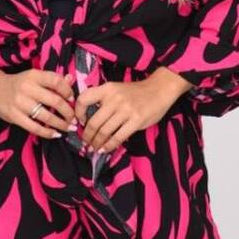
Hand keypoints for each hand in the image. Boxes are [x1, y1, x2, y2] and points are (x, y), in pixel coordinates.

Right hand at [0, 68, 77, 138]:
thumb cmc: (19, 83)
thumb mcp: (34, 77)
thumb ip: (52, 79)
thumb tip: (71, 79)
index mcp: (34, 75)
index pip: (56, 81)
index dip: (68, 91)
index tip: (72, 99)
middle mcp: (27, 88)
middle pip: (55, 101)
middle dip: (68, 112)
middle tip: (74, 118)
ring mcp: (20, 103)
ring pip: (47, 116)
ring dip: (61, 124)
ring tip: (69, 128)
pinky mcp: (15, 117)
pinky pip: (35, 128)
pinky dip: (48, 133)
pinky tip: (56, 134)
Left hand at [75, 67, 192, 152]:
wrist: (159, 89)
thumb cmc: (135, 92)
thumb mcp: (116, 89)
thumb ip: (103, 100)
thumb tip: (87, 120)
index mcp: (107, 89)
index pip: (84, 99)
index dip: (78, 113)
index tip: (80, 122)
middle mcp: (114, 99)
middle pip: (93, 122)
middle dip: (87, 136)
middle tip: (86, 142)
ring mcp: (126, 110)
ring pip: (104, 132)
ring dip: (97, 143)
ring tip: (94, 148)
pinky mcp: (136, 121)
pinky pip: (118, 137)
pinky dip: (109, 146)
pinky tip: (105, 149)